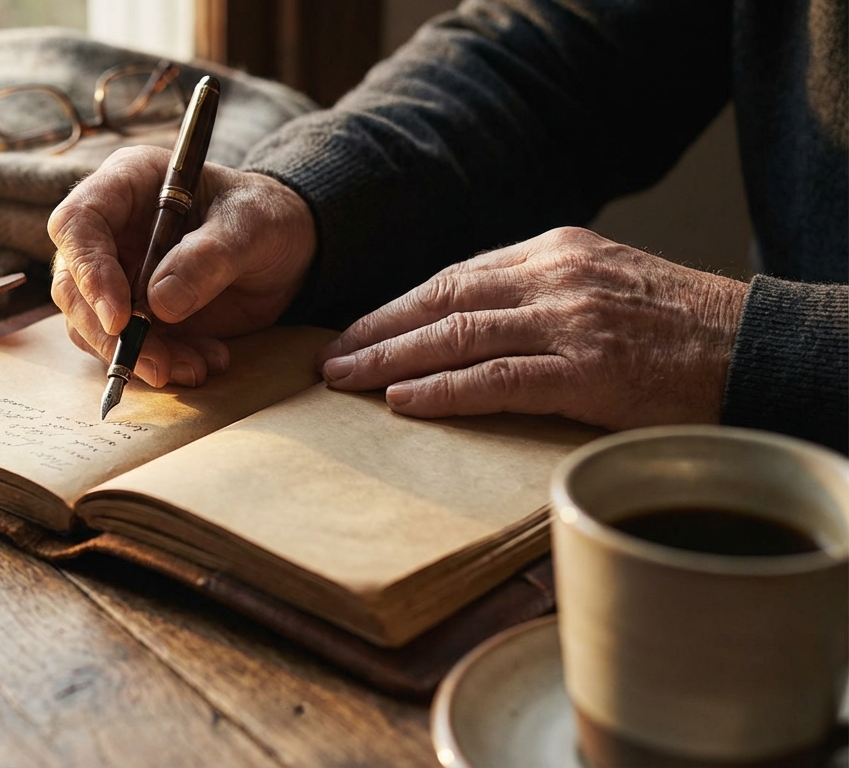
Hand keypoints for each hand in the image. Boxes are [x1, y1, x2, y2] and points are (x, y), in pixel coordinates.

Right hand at [48, 146, 315, 386]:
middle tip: (156, 365)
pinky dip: (160, 363)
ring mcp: (116, 273)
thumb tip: (159, 304)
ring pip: (93, 324)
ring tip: (197, 366)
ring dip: (139, 356)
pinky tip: (204, 361)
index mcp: (127, 184)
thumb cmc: (265, 218)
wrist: (284, 252)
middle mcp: (110, 229)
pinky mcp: (132, 313)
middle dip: (110, 333)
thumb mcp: (251, 226)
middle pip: (73, 284)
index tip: (121, 318)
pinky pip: (124, 346)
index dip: (89, 271)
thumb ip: (209, 258)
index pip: (77, 223)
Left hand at [316, 227, 749, 430]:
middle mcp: (555, 277)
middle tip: (328, 359)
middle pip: (442, 299)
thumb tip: (469, 321)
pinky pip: (498, 379)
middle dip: (377, 330)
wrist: (753, 347)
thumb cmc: (675, 326)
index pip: (455, 275)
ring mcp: (570, 321)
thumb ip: (540, 293)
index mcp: (554, 251)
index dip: (397, 307)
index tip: (356, 331)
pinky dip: (444, 391)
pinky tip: (403, 402)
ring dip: (391, 359)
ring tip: (345, 381)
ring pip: (458, 335)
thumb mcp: (603, 283)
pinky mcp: (588, 370)